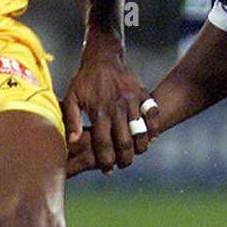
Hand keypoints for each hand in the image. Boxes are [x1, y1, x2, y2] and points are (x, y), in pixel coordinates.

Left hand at [63, 33, 158, 175]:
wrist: (104, 57)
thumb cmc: (85, 80)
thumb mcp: (72, 97)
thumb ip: (72, 120)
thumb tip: (72, 142)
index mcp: (99, 110)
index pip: (103, 143)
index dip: (106, 160)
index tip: (107, 169)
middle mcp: (116, 107)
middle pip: (124, 141)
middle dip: (125, 158)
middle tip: (124, 165)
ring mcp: (132, 100)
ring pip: (141, 131)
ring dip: (141, 147)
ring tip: (137, 153)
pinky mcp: (143, 94)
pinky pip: (153, 115)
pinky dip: (154, 129)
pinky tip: (151, 138)